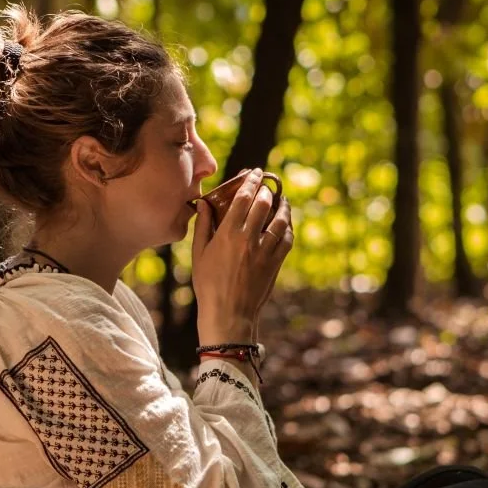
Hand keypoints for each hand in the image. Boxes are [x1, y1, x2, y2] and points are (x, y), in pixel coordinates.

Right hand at [191, 169, 292, 340]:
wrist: (229, 315)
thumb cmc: (208, 286)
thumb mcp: (199, 255)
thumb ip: (203, 226)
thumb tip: (203, 203)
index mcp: (228, 234)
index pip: (242, 198)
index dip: (250, 181)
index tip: (254, 172)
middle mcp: (249, 239)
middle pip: (263, 204)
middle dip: (266, 189)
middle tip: (266, 182)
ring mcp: (265, 251)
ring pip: (280, 220)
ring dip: (282, 206)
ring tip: (281, 199)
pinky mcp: (275, 264)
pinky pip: (287, 240)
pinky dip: (288, 228)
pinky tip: (286, 224)